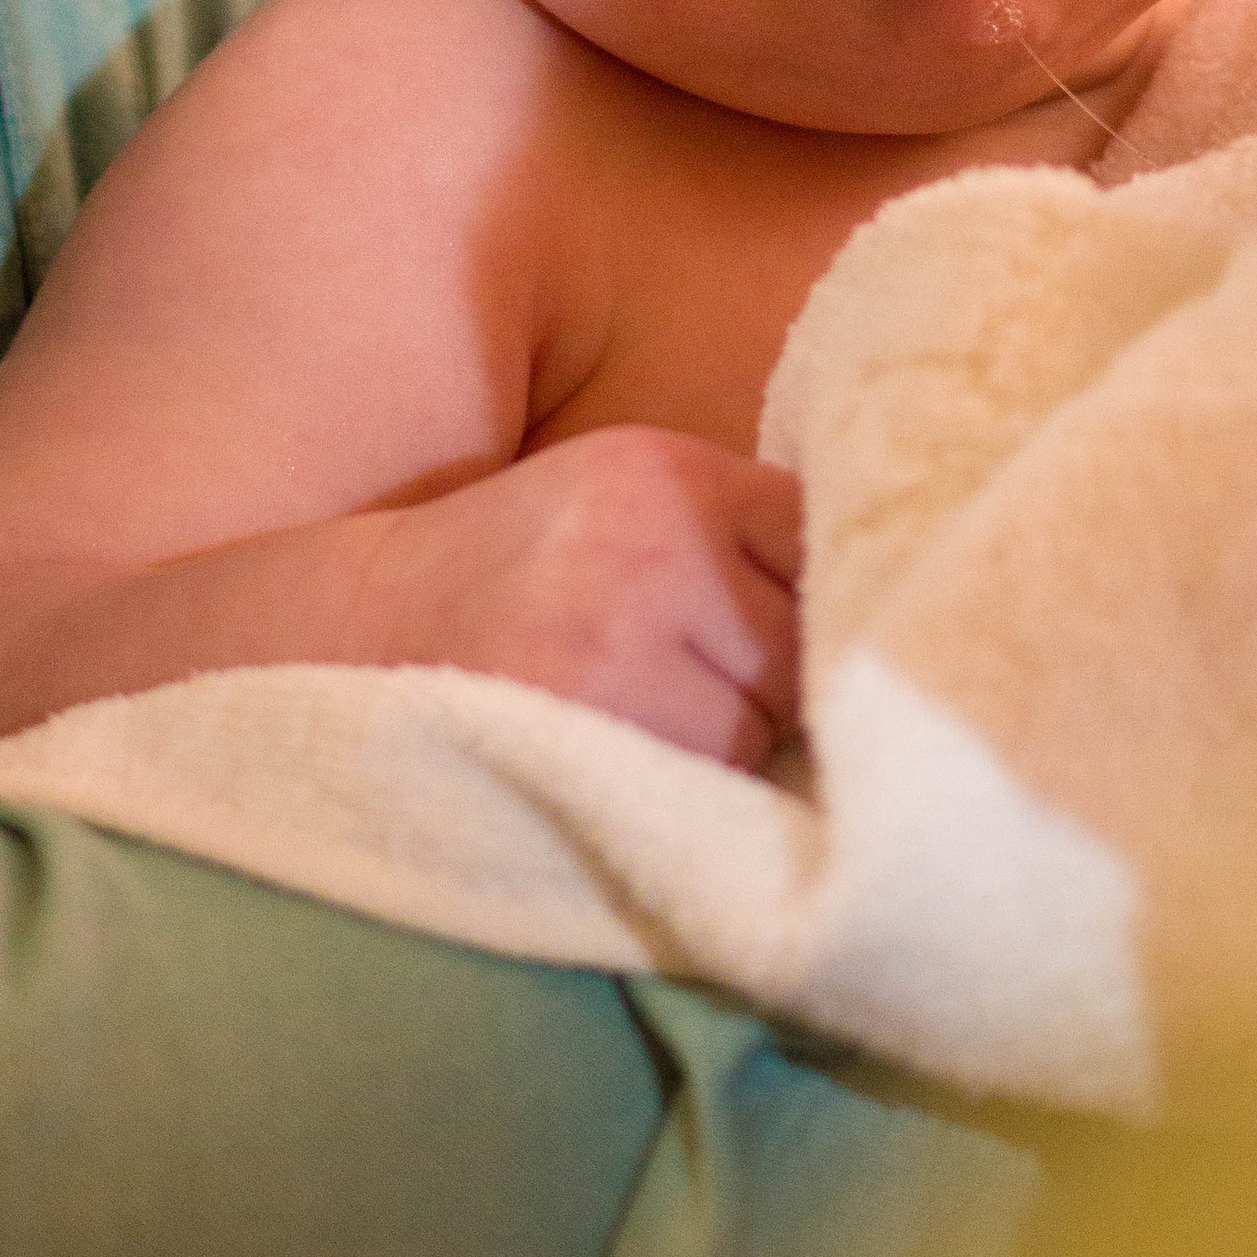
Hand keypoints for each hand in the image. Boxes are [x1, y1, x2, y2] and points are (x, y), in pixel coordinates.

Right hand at [384, 426, 803, 770]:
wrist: (364, 623)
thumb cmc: (524, 566)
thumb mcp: (626, 495)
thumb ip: (739, 526)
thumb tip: (892, 596)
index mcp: (671, 473)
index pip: (821, 538)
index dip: (821, 593)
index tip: (797, 623)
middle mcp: (654, 548)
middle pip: (807, 644)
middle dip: (774, 676)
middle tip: (693, 675)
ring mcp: (621, 646)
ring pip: (761, 726)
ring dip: (727, 738)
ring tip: (644, 712)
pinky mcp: (590, 735)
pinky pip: (705, 782)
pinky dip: (685, 783)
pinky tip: (627, 750)